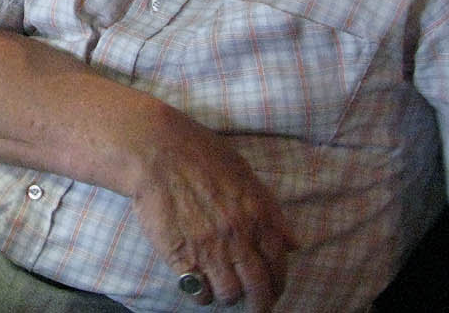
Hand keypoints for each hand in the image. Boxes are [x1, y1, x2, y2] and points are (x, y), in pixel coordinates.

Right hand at [130, 116, 296, 311]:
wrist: (155, 151)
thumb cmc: (198, 153)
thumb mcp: (244, 173)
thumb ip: (270, 210)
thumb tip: (293, 243)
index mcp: (258, 218)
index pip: (277, 266)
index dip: (276, 284)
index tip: (271, 289)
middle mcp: (238, 239)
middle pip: (258, 289)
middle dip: (259, 304)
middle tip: (254, 306)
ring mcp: (208, 250)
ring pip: (229, 294)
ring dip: (228, 296)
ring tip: (221, 290)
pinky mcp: (180, 257)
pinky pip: (197, 291)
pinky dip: (201, 294)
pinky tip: (198, 285)